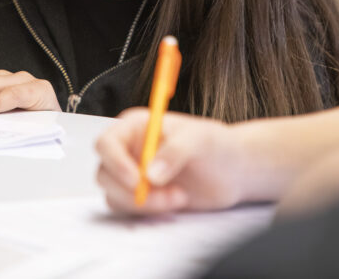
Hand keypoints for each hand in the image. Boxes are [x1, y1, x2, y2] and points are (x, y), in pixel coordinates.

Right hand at [95, 108, 247, 214]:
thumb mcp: (199, 139)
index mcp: (136, 127)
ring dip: (144, 203)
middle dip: (131, 190)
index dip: (115, 162)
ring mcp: (133, 174)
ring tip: (178, 196)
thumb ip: (174, 151)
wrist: (233, 171)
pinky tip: (175, 201)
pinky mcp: (141, 196)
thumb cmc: (215, 145)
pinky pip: (128, 209)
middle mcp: (129, 150)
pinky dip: (149, 211)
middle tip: (163, 194)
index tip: (136, 179)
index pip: (107, 143)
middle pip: (105, 173)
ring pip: (115, 195)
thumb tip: (150, 174)